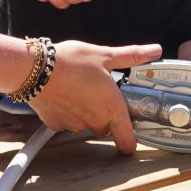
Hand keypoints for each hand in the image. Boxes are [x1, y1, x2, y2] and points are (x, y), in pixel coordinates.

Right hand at [28, 40, 161, 153]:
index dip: (130, 140)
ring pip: (85, 124)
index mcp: (112, 107)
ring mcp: (75, 125)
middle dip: (104, 114)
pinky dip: (66, 112)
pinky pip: (66, 122)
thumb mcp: (105, 55)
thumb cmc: (71, 62)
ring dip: (85, 112)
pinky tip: (63, 95)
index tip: (130, 135)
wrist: (35, 69)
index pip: (127, 140)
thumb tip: (155, 50)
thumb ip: (132, 56)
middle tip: (98, 92)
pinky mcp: (56, 124)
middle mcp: (95, 121)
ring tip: (78, 89)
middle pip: (106, 127)